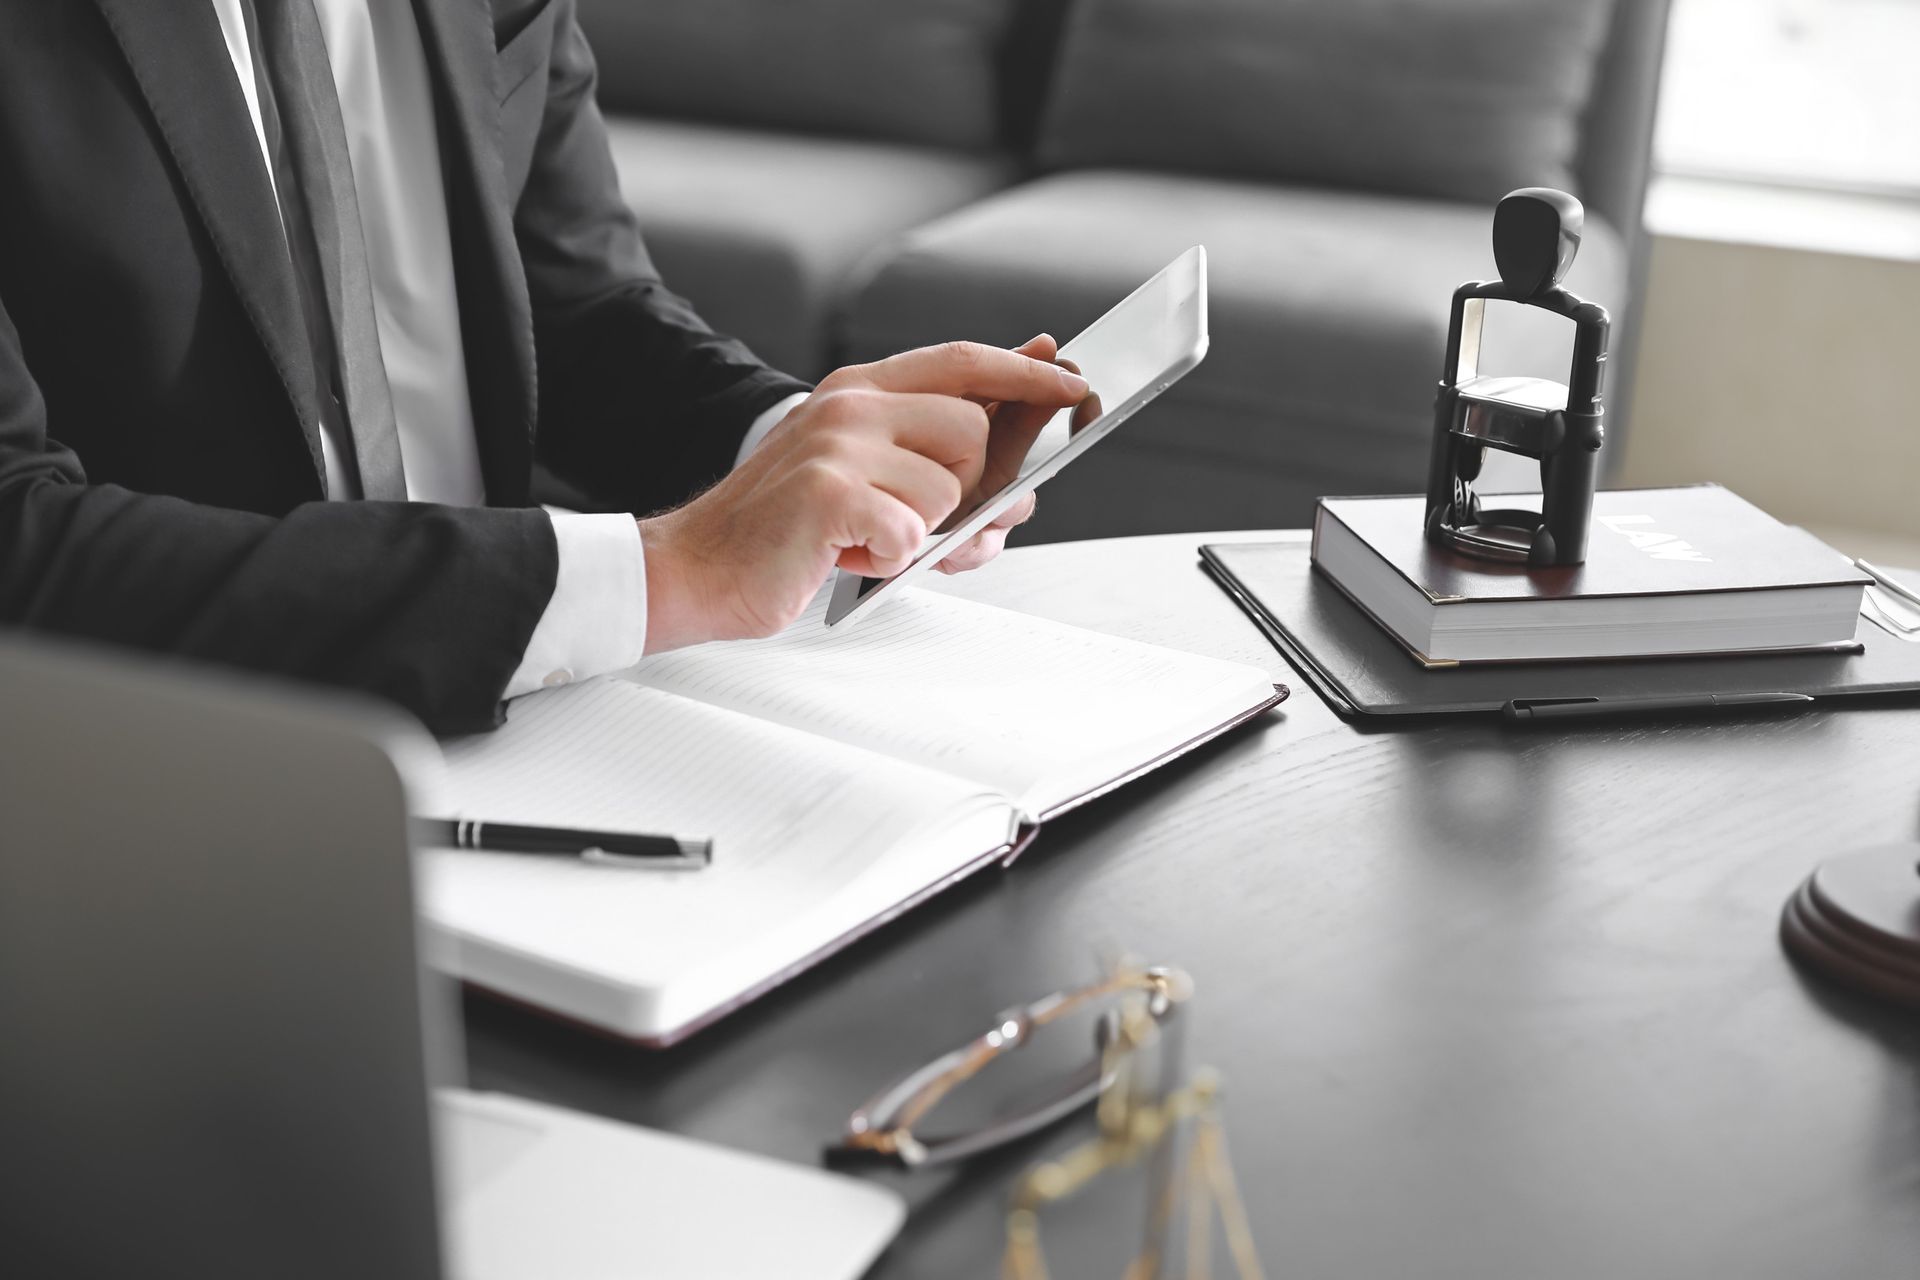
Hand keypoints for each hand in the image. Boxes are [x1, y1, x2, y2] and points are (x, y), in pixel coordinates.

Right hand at [639, 342, 1090, 652]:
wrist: (697, 569)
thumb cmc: (784, 532)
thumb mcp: (861, 475)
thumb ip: (932, 461)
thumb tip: (1021, 478)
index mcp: (858, 391)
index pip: (963, 360)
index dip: (1025, 370)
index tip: (1070, 378)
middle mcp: (849, 406)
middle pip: (974, 432)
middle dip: (967, 489)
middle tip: (922, 523)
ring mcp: (839, 446)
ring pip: (950, 492)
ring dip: (922, 535)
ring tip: (868, 540)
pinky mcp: (832, 496)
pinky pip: (914, 534)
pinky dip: (891, 561)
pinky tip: (850, 556)